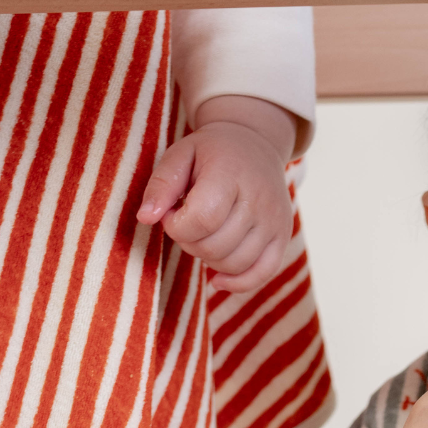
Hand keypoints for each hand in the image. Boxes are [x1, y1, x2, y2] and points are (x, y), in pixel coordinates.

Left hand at [137, 94, 295, 294]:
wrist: (256, 144)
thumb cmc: (211, 153)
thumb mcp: (180, 155)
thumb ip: (161, 185)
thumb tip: (145, 218)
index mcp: (230, 173)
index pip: (202, 219)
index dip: (177, 226)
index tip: (172, 214)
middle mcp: (258, 198)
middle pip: (216, 246)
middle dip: (190, 243)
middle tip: (187, 224)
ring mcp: (274, 220)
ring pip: (234, 264)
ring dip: (208, 259)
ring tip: (204, 237)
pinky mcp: (282, 236)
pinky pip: (261, 274)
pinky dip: (236, 283)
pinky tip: (217, 278)